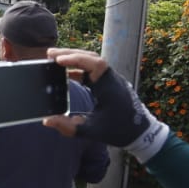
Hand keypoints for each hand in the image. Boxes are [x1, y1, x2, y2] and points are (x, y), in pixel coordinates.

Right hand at [44, 48, 168, 163]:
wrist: (141, 134)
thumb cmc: (119, 131)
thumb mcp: (92, 131)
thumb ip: (69, 127)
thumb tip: (47, 121)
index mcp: (109, 87)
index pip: (93, 64)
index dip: (75, 59)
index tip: (58, 60)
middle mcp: (111, 79)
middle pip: (90, 57)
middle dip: (70, 54)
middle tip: (50, 54)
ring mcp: (112, 80)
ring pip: (92, 62)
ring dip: (74, 59)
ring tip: (55, 60)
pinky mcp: (110, 84)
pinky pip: (93, 71)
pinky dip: (79, 69)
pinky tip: (67, 74)